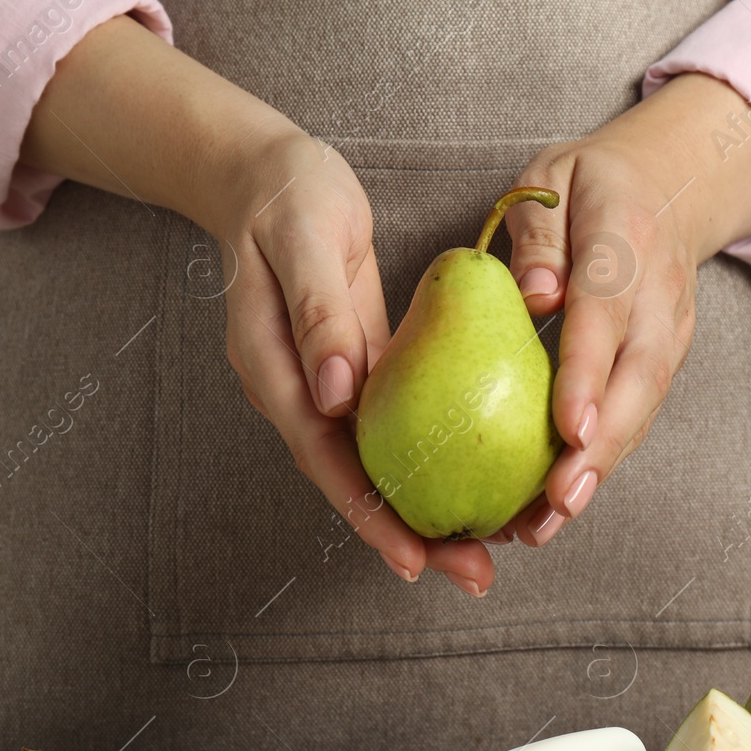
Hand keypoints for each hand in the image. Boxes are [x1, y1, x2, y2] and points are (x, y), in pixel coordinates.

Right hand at [22, 17, 496, 593]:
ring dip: (422, 510)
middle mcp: (297, 393)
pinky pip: (391, 430)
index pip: (324, 458)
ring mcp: (323, 387)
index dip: (369, 514)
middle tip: (473, 575)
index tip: (416, 559)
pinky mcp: (352, 370)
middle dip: (409, 535)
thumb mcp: (306, 239)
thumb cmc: (289, 198)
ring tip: (481, 551)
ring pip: (374, 464)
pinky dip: (427, 462)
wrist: (268, 174)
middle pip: (352, 480)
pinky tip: (471, 482)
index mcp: (273, 371)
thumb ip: (318, 315)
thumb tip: (338, 395)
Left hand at [496, 73, 750, 547]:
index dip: (589, 373)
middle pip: (637, 379)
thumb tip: (534, 298)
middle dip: (601, 449)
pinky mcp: (666, 360)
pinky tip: (555, 503)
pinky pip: (636, 415)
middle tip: (557, 505)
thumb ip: (537, 237)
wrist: (670, 182)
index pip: (606, 312)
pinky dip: (601, 461)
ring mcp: (670, 331)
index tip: (568, 429)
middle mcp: (658, 293)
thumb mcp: (548, 182)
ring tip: (544, 525)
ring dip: (599, 470)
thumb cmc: (587, 186)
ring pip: (642, 409)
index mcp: (623, 238)